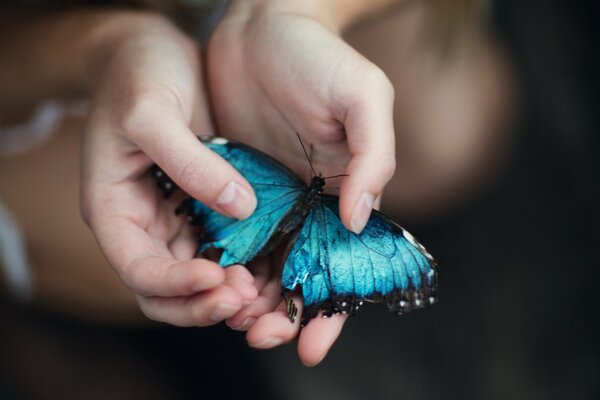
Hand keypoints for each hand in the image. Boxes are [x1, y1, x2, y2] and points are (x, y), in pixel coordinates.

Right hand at [81, 12, 258, 325]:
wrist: (151, 51)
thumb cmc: (137, 75)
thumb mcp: (151, 113)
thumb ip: (190, 163)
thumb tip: (240, 208)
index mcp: (114, 210)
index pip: (137, 269)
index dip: (174, 284)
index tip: (216, 276)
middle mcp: (142, 224)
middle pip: (164, 291)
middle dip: (201, 302)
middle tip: (244, 298)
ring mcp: (173, 218)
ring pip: (195, 277)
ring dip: (225, 290)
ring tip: (259, 289)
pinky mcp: (201, 206)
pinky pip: (221, 247)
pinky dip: (240, 263)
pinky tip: (267, 262)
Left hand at [207, 1, 395, 363]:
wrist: (261, 25)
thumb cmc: (319, 58)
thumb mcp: (364, 96)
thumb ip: (374, 158)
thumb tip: (361, 221)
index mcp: (350, 194)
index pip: (346, 266)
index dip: (333, 310)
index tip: (311, 344)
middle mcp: (312, 206)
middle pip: (303, 277)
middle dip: (287, 316)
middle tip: (262, 336)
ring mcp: (272, 199)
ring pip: (265, 266)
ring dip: (253, 301)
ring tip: (236, 321)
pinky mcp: (235, 186)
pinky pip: (231, 236)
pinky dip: (227, 266)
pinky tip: (214, 284)